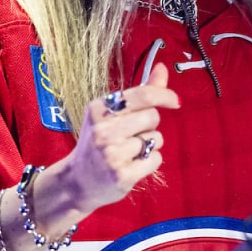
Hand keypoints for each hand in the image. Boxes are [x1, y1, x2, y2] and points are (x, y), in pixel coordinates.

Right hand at [45, 63, 179, 227]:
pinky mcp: (122, 175)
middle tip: (132, 135)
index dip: (164, 95)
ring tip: (129, 151)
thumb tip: (163, 68)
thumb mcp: (111, 114)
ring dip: (150, 144)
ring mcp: (112, 154)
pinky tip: (132, 165)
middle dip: (150, 125)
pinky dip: (150, 162)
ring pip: (156, 139)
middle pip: (153, 117)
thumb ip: (140, 92)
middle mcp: (103, 130)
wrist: (76, 182)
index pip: (142, 95)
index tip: (175, 101)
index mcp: (99, 109)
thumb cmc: (99, 143)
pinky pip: (155, 159)